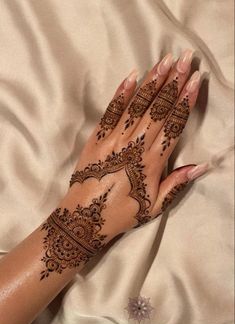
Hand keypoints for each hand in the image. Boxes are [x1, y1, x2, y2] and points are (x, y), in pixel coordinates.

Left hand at [41, 49, 207, 278]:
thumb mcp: (154, 205)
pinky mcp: (96, 139)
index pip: (173, 126)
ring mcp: (113, 140)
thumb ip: (177, 183)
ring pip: (136, 106)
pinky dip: (122, 94)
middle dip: (172, 82)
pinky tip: (132, 77)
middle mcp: (133, 146)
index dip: (185, 102)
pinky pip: (110, 113)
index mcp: (150, 163)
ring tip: (163, 61)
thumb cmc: (121, 213)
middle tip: (183, 59)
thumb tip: (202, 165)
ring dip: (152, 82)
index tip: (194, 81)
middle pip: (157, 110)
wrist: (83, 218)